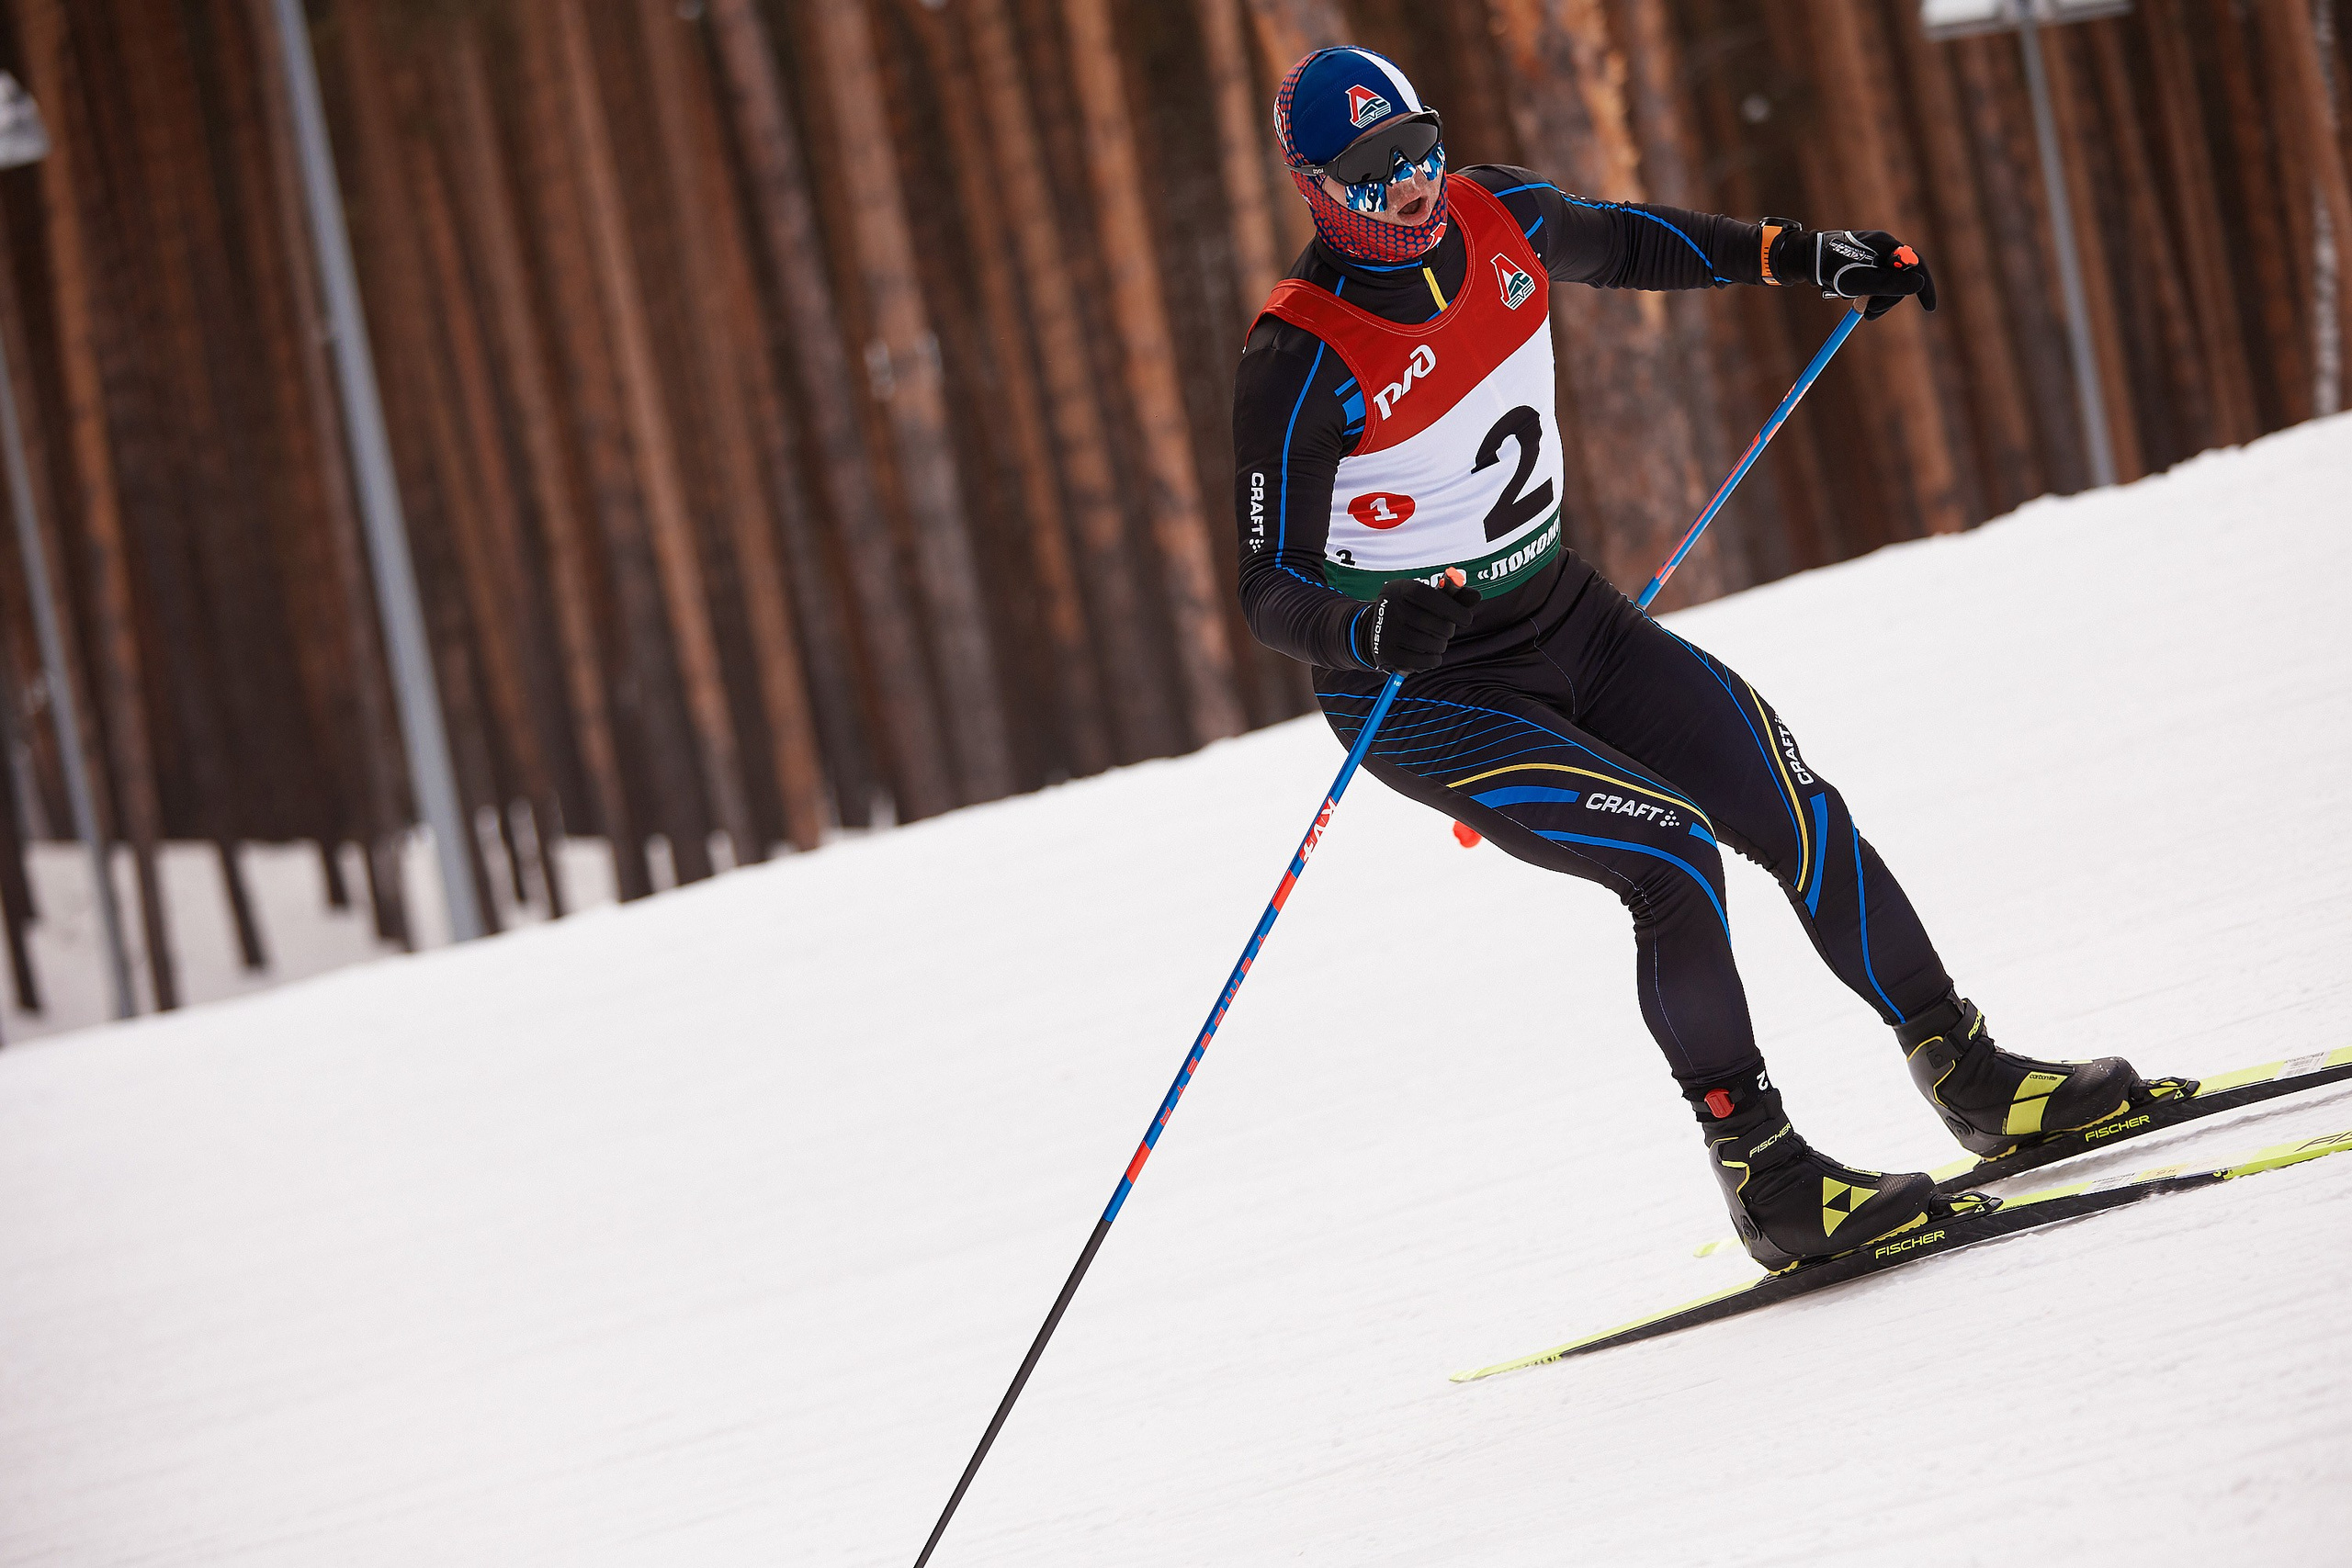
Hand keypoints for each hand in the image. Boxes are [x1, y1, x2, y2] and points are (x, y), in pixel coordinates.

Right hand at [1356, 573, 1480, 671]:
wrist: (1375, 629)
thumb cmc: (1411, 609)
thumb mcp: (1427, 597)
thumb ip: (1453, 596)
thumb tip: (1476, 596)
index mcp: (1402, 589)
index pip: (1432, 597)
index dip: (1454, 609)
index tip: (1466, 619)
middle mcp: (1391, 608)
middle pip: (1435, 624)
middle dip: (1447, 630)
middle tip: (1446, 632)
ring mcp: (1387, 632)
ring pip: (1431, 645)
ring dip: (1440, 645)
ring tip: (1435, 641)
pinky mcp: (1387, 654)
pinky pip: (1423, 661)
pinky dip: (1432, 660)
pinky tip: (1429, 654)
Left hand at [1769, 225, 1935, 319]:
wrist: (1808, 259)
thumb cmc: (1833, 268)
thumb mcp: (1863, 281)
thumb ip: (1891, 284)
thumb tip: (1919, 284)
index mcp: (1888, 246)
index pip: (1917, 265)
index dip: (1925, 288)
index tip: (1929, 309)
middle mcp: (1884, 248)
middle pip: (1901, 279)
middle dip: (1887, 300)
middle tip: (1869, 315)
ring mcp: (1875, 255)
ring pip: (1887, 284)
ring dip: (1876, 300)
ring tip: (1858, 310)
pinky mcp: (1865, 263)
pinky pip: (1875, 283)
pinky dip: (1867, 295)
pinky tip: (1854, 299)